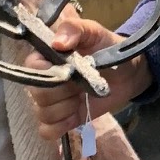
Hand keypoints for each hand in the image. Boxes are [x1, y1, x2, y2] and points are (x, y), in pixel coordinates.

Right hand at [26, 19, 153, 141]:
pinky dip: (60, 126)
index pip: (31, 68)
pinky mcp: (63, 119)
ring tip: (83, 96)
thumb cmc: (107, 47)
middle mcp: (43, 79)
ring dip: (66, 108)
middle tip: (82, 83)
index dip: (49, 72)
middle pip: (37, 94)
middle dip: (63, 91)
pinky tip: (75, 114)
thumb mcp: (94, 31)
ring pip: (43, 113)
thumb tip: (58, 43)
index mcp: (46, 56)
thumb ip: (75, 29)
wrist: (128, 71)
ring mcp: (53, 101)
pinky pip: (47, 131)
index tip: (70, 70)